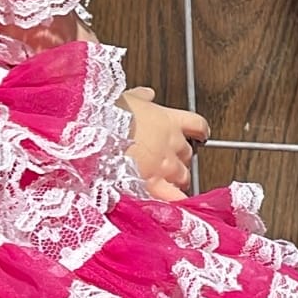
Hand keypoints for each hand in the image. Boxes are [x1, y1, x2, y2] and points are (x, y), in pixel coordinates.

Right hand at [119, 87, 209, 201]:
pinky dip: (175, 200)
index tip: (199, 134)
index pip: (197, 125)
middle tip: (170, 161)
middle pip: (188, 154)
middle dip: (182, 158)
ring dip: (179, 179)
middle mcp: (172, 144)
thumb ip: (141, 98)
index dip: (199, 131)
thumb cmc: (112, 114)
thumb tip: (148, 95)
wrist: (97, 135)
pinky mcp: (153, 184)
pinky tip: (172, 203)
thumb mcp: (127, 99)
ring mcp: (165, 165)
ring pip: (184, 176)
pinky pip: (173, 197)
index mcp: (168, 121)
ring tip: (168, 183)